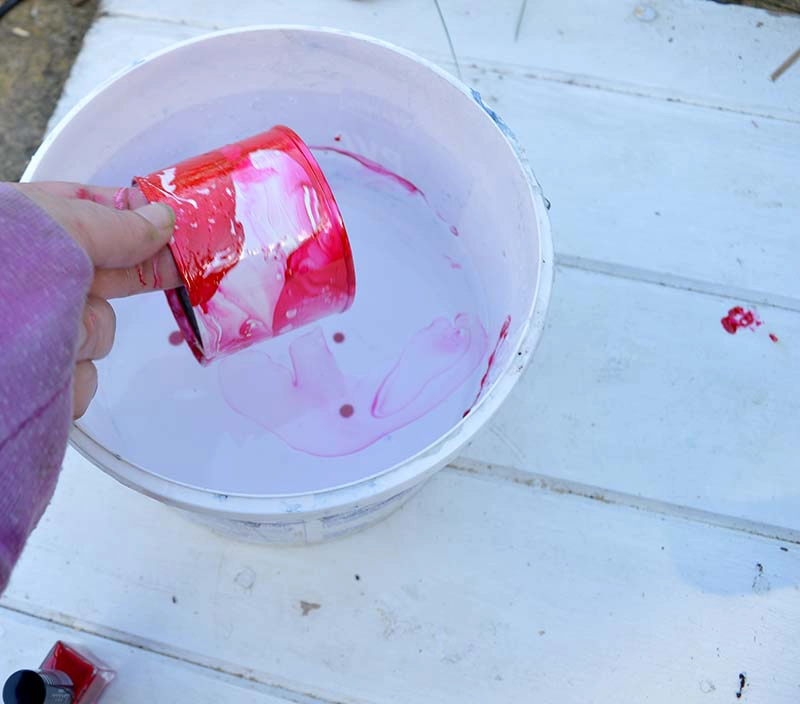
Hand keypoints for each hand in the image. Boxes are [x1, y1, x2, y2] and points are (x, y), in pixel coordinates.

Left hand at [13, 182, 181, 417]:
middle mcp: (27, 281)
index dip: (134, 220)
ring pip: (95, 334)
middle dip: (119, 280)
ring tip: (46, 335)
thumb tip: (161, 216)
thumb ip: (110, 224)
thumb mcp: (50, 230)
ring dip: (83, 336)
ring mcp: (30, 332)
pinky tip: (42, 373)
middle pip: (102, 277)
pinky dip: (69, 381)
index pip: (88, 214)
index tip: (172, 227)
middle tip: (176, 270)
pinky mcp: (35, 381)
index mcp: (21, 232)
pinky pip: (80, 382)